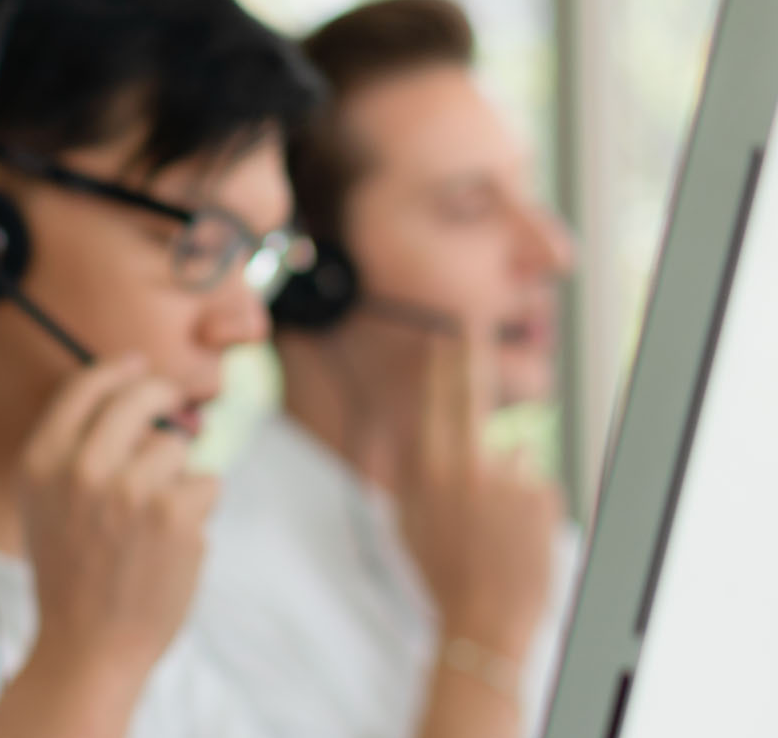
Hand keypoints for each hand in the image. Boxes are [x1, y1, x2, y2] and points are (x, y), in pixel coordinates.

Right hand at [16, 356, 216, 674]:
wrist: (87, 647)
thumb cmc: (71, 577)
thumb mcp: (43, 505)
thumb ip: (70, 451)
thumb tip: (126, 395)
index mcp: (41, 462)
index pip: (85, 387)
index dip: (119, 370)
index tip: (139, 366)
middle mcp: (81, 468)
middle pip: (140, 397)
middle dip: (165, 396)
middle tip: (178, 406)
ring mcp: (129, 489)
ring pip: (178, 447)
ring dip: (178, 476)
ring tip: (156, 521)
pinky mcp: (174, 514)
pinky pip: (206, 484)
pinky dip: (200, 512)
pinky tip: (174, 544)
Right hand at [394, 335, 559, 657]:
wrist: (485, 621)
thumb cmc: (442, 577)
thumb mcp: (406, 526)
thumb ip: (412, 480)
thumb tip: (427, 442)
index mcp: (432, 473)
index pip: (438, 404)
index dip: (442, 368)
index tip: (447, 338)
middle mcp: (470, 466)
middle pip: (472, 399)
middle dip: (468, 360)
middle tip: (466, 329)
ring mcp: (510, 478)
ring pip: (509, 463)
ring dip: (504, 487)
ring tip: (493, 535)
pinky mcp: (544, 496)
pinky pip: (533, 487)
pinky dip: (528, 508)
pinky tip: (515, 540)